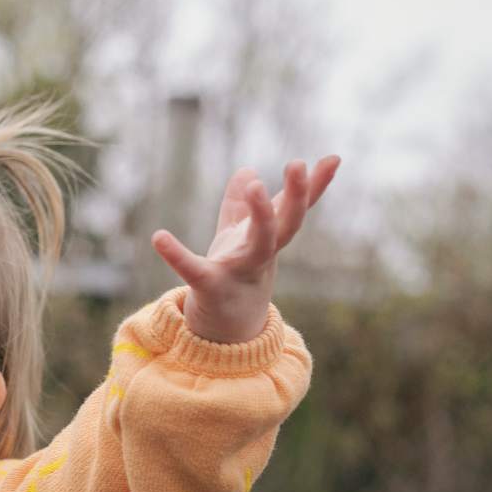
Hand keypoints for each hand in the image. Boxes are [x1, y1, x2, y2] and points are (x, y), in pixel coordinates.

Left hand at [151, 156, 340, 342]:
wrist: (226, 332)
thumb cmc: (233, 279)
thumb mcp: (236, 239)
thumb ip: (239, 206)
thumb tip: (247, 171)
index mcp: (267, 241)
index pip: (293, 209)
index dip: (314, 185)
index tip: (333, 158)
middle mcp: (261, 255)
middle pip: (287, 225)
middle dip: (296, 196)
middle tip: (298, 164)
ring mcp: (239, 272)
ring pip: (261, 244)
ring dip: (261, 215)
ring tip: (256, 185)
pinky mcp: (210, 288)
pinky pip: (195, 270)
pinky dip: (176, 255)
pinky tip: (158, 237)